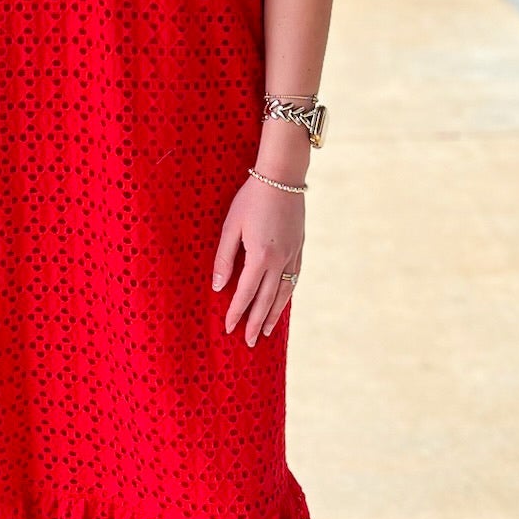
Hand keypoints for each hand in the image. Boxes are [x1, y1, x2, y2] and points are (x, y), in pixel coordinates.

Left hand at [211, 174, 304, 344]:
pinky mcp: (299, 247)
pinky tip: (283, 301)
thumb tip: (218, 286)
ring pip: (284, 292)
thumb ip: (224, 258)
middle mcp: (280, 260)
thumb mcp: (230, 226)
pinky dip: (287, 295)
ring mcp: (293, 254)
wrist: (282, 177)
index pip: (246, 293)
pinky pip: (294, 278)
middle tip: (248, 342)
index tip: (228, 329)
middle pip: (267, 299)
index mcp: (260, 256)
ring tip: (266, 332)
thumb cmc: (251, 199)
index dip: (236, 312)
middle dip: (255, 322)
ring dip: (274, 314)